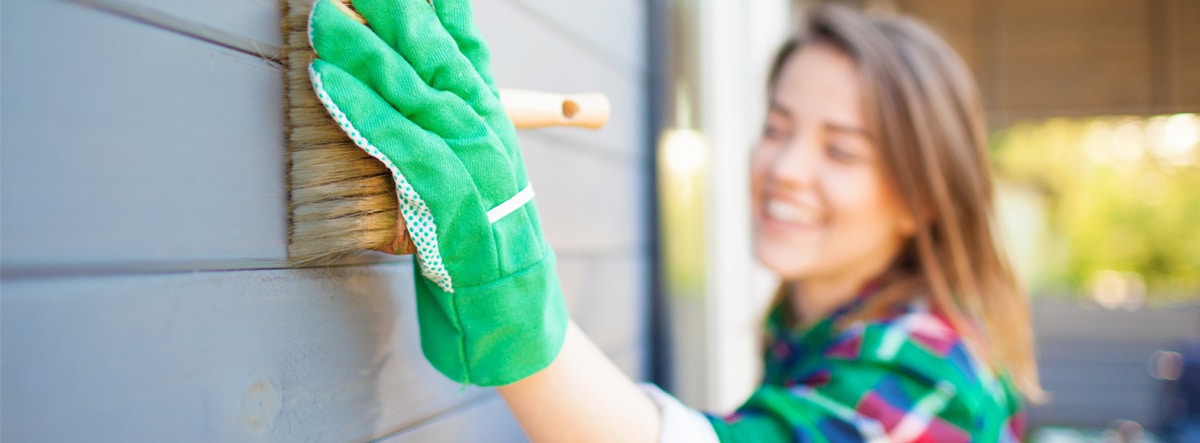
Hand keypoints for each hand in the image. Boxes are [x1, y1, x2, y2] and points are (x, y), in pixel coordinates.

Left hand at [307, 0, 566, 385]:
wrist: (508, 290)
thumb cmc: (481, 222)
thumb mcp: (476, 156)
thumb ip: (452, 110)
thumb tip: (411, 69)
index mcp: (489, 109)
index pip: (462, 42)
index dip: (437, 7)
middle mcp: (483, 123)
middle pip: (434, 52)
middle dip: (393, 12)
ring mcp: (469, 156)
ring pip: (412, 90)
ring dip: (363, 50)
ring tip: (325, 18)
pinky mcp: (446, 193)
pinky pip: (397, 141)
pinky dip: (361, 108)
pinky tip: (329, 80)